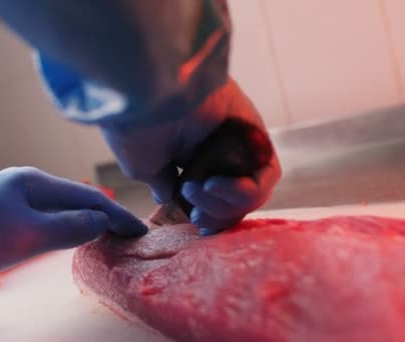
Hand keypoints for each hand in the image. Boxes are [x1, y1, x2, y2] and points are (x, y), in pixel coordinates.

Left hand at [0, 167, 146, 284]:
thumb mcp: (27, 235)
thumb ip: (70, 228)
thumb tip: (103, 222)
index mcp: (37, 183)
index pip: (90, 199)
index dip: (119, 216)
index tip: (142, 232)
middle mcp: (27, 183)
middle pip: (78, 200)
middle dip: (107, 216)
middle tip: (130, 237)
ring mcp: (11, 196)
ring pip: (61, 208)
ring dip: (86, 222)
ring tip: (107, 237)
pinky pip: (44, 217)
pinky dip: (65, 227)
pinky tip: (67, 237)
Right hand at [102, 78, 281, 234]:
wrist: (148, 93)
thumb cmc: (138, 128)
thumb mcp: (146, 166)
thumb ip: (164, 183)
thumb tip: (170, 196)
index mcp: (193, 157)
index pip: (214, 199)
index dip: (210, 217)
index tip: (195, 220)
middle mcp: (218, 150)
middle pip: (235, 201)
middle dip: (217, 216)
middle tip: (196, 216)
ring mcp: (240, 144)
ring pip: (251, 193)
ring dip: (225, 204)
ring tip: (198, 190)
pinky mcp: (258, 135)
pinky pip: (265, 176)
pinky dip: (243, 190)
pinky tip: (214, 183)